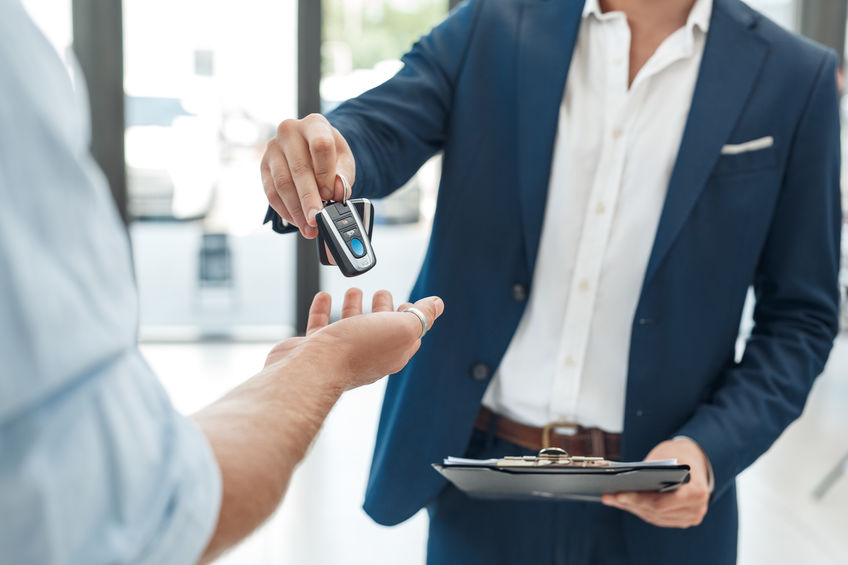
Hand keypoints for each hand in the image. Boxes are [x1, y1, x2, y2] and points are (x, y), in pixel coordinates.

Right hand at [260, 113, 355, 238]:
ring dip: (296, 210)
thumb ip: (344, 176)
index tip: (331, 195)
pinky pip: (271, 192)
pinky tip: (296, 221)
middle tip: (317, 220)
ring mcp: (273, 148)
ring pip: (283, 184)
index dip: (326, 174)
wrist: (312, 148)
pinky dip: (285, 210)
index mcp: (315, 124)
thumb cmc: (330, 154)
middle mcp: (289, 131)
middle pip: (299, 169)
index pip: (320, 145)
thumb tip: (338, 192)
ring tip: (309, 228)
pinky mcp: (263, 166)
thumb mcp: (344, 161)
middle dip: (309, 199)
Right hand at [265, 289, 444, 390]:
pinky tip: (324, 298)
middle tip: (382, 293)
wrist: (313, 369)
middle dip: (383, 309)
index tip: (409, 303)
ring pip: (350, 326)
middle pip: (379, 329)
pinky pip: (320, 326)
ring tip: (354, 291)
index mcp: (392, 353)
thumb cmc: (357, 350)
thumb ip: (421, 315)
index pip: (409, 335)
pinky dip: (323, 310)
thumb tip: (437, 304)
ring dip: (354, 307)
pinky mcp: (315, 349)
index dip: (411, 317)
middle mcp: (367, 356)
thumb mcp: (403, 327)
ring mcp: (340, 353)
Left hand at [601, 437, 710, 527]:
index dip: (637, 500)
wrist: (696, 459)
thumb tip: (622, 484)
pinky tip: (624, 503)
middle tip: (607, 496)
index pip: (660, 503)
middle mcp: (696, 509)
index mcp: (696, 492)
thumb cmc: (678, 454)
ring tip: (611, 499)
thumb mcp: (664, 456)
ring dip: (632, 508)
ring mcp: (690, 517)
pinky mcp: (683, 519)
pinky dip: (641, 509)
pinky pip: (658, 518)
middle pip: (655, 511)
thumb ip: (648, 472)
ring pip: (655, 517)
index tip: (618, 494)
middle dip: (629, 503)